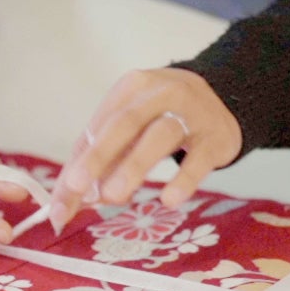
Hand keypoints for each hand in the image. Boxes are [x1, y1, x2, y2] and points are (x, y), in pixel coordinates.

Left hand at [51, 68, 241, 230]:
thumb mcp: (132, 126)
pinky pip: (199, 158)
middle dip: (98, 156)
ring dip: (133, 166)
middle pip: (125, 123)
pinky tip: (169, 199)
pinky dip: (183, 179)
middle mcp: (160, 93)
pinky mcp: (216, 136)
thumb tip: (71, 202)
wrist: (226, 98)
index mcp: (131, 88)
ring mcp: (191, 112)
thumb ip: (102, 161)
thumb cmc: (164, 116)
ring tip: (113, 197)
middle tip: (77, 187)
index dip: (78, 161)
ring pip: (159, 136)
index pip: (99, 126)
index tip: (63, 196)